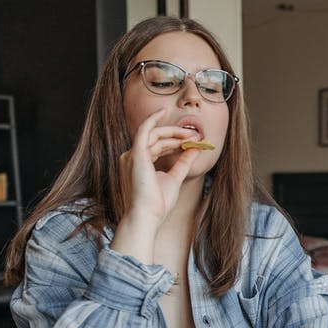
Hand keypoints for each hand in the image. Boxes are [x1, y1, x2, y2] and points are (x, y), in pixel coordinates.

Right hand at [117, 107, 199, 224]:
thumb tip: (195, 149)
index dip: (175, 142)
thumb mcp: (174, 178)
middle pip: (156, 139)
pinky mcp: (136, 153)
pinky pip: (144, 130)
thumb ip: (183, 163)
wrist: (147, 216)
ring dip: (173, 132)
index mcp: (139, 164)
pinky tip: (163, 111)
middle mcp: (132, 158)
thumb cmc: (158, 203)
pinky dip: (153, 119)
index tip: (192, 141)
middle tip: (195, 135)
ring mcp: (132, 155)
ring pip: (153, 134)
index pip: (157, 147)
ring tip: (191, 133)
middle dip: (176, 135)